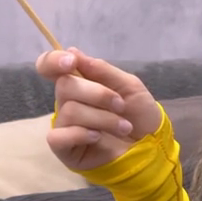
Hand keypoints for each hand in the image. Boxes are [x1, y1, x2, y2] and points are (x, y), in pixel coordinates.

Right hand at [36, 47, 163, 172]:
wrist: (151, 146)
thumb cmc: (139, 115)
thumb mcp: (129, 86)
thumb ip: (102, 70)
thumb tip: (72, 51)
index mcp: (80, 82)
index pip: (50, 66)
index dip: (53, 60)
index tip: (71, 62)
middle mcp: (67, 101)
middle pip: (65, 86)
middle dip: (98, 94)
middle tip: (120, 106)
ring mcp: (64, 125)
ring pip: (70, 111)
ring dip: (103, 118)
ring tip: (123, 127)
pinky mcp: (64, 148)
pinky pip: (58, 136)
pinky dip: (81, 134)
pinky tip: (98, 137)